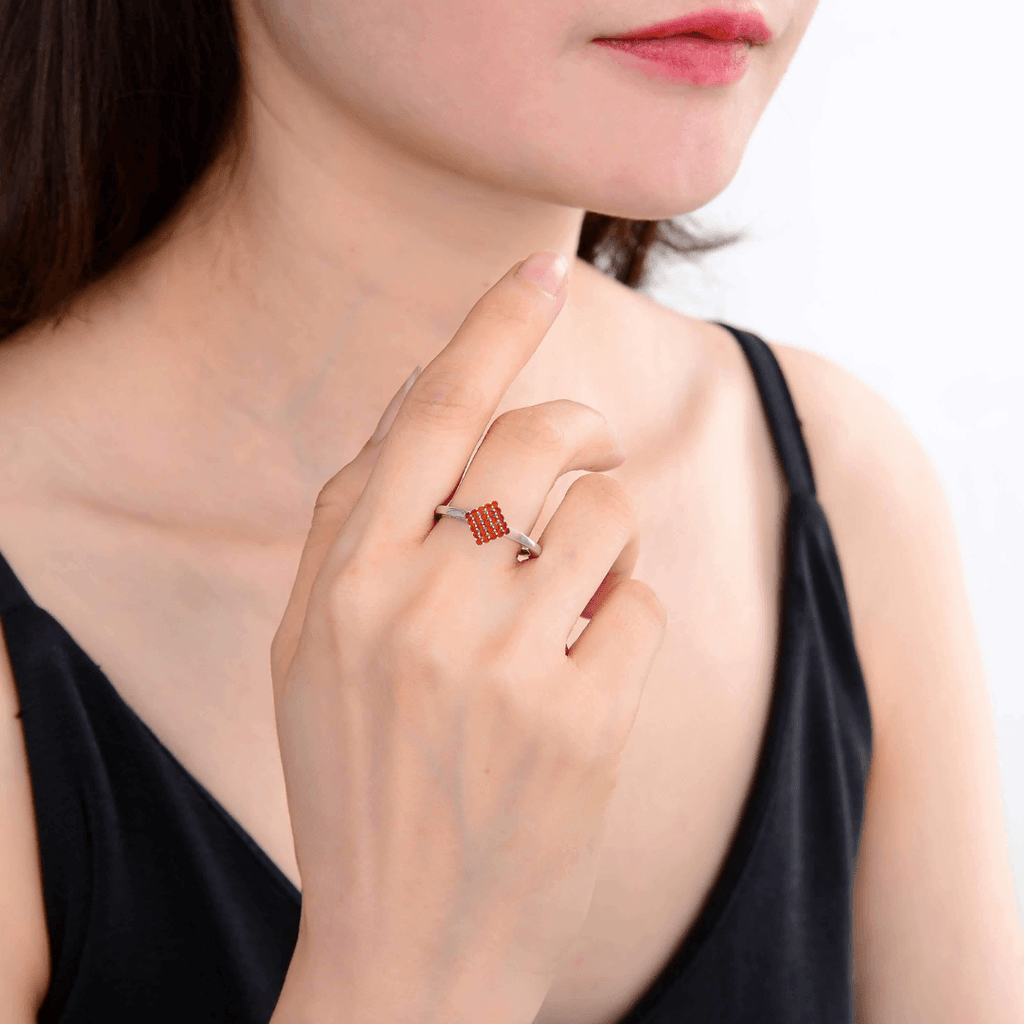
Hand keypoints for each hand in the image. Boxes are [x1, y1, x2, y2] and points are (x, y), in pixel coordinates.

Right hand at [270, 251, 667, 1021]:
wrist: (402, 942)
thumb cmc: (357, 777)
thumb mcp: (308, 649)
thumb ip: (349, 519)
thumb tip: (422, 398)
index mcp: (344, 579)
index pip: (430, 411)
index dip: (493, 326)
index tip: (544, 262)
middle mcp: (420, 607)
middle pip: (541, 439)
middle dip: (579, 429)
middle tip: (584, 454)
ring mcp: (507, 666)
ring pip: (609, 511)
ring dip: (610, 527)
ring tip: (580, 580)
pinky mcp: (585, 722)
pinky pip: (641, 603)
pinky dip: (626, 615)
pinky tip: (588, 665)